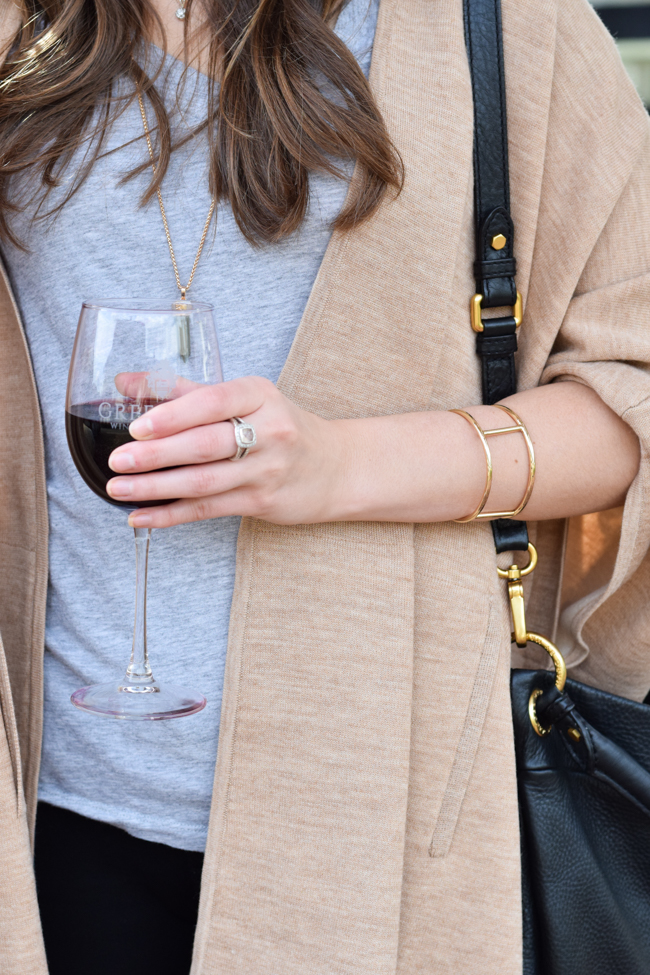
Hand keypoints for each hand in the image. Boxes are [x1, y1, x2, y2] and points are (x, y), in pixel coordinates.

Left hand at [106, 377, 348, 527]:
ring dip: (156, 487)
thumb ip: (186, 391)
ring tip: (119, 488)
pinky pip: (208, 509)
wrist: (336, 467)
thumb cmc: (282, 427)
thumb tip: (125, 382)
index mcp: (259, 395)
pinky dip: (171, 514)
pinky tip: (142, 516)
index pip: (212, 402)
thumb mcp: (246, 399)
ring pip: (203, 481)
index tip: (137, 426)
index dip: (173, 415)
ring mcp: (267, 470)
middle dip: (156, 454)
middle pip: (204, 445)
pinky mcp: (262, 502)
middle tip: (118, 460)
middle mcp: (268, 431)